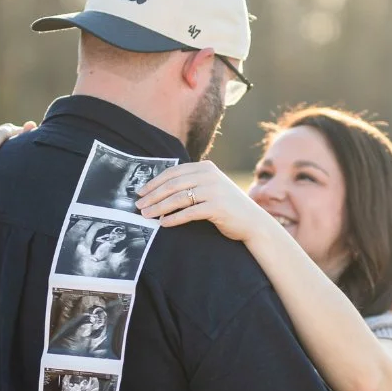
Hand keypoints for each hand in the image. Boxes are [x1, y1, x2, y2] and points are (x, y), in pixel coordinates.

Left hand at [137, 161, 267, 243]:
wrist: (253, 222)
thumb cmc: (227, 207)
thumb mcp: (210, 188)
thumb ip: (192, 183)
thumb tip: (161, 190)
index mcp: (206, 167)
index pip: (173, 172)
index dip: (154, 182)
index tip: (140, 192)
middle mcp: (209, 176)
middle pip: (173, 184)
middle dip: (153, 195)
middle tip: (138, 206)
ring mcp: (214, 190)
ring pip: (179, 198)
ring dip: (159, 207)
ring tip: (146, 215)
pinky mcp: (217, 207)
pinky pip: (189, 212)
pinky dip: (174, 218)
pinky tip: (163, 223)